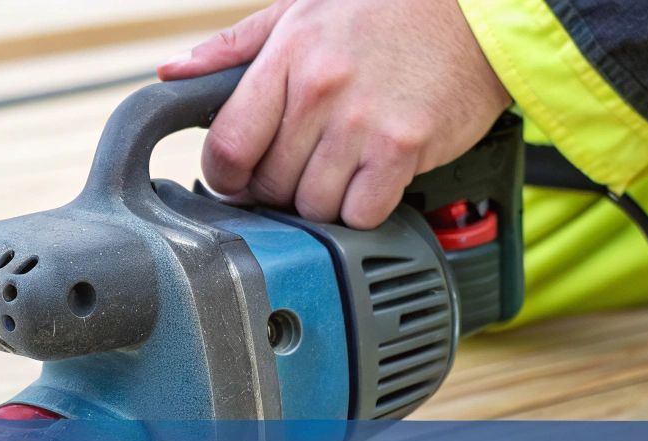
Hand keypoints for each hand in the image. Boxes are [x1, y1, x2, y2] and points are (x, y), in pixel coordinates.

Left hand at [160, 0, 509, 228]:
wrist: (474, 11)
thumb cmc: (386, 8)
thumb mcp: (300, 10)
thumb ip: (233, 47)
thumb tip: (174, 74)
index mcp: (288, 56)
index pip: (228, 145)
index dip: (226, 175)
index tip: (237, 178)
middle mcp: (322, 90)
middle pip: (269, 183)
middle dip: (275, 189)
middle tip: (296, 172)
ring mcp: (364, 123)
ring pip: (313, 205)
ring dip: (319, 202)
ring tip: (336, 174)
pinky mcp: (404, 149)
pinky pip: (361, 213)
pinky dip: (360, 211)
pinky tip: (368, 185)